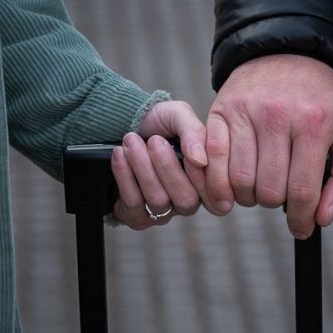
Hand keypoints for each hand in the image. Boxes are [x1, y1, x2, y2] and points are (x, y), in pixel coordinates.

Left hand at [111, 100, 212, 228]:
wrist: (126, 126)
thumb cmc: (159, 124)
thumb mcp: (178, 115)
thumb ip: (194, 132)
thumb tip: (200, 160)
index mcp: (206, 179)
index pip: (212, 189)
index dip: (195, 170)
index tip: (177, 144)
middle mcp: (188, 201)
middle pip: (186, 199)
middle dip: (166, 167)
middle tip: (153, 140)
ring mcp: (164, 212)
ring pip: (159, 201)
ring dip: (142, 167)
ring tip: (130, 141)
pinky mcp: (138, 218)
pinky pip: (134, 206)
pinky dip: (125, 177)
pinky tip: (119, 156)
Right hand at [205, 55, 332, 238]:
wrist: (287, 55)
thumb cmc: (321, 104)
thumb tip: (322, 219)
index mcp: (314, 123)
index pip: (302, 191)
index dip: (302, 220)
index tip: (301, 230)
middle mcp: (277, 115)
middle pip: (268, 191)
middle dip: (275, 204)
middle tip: (279, 195)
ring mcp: (245, 112)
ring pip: (239, 181)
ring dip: (248, 197)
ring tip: (258, 188)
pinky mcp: (220, 111)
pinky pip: (212, 161)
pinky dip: (217, 184)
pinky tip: (229, 188)